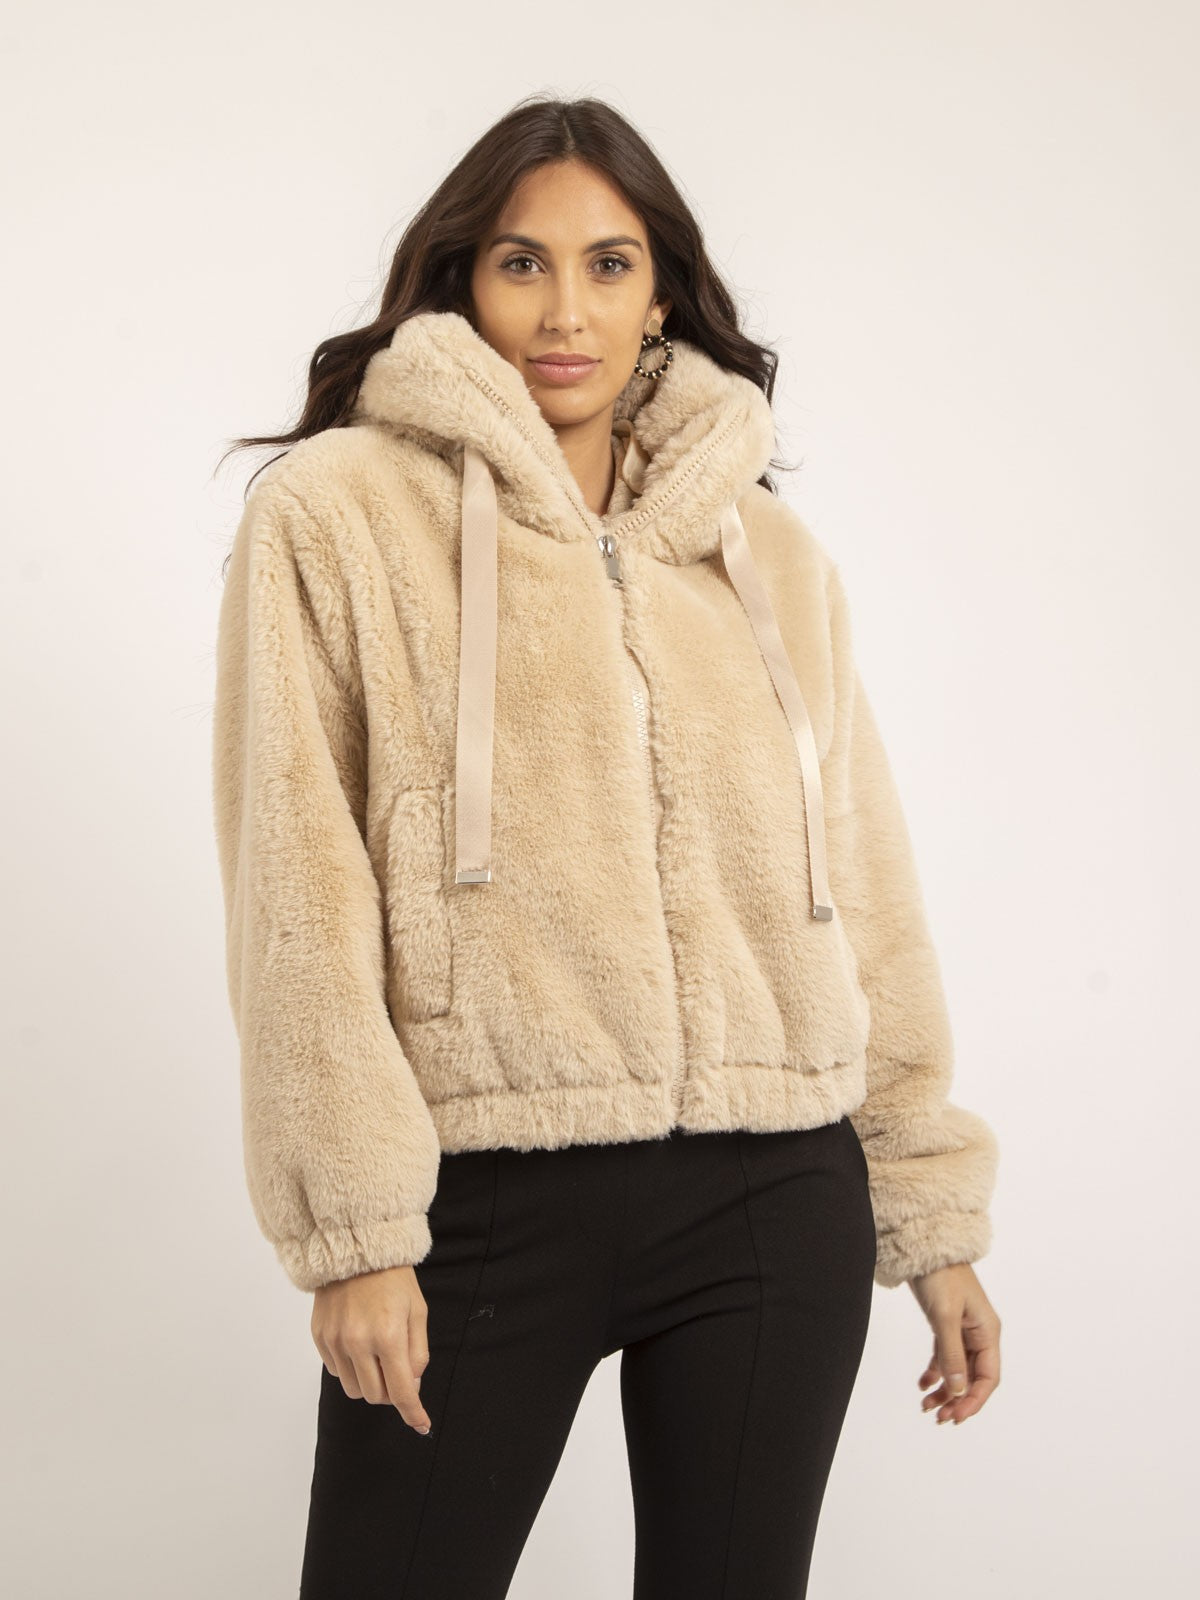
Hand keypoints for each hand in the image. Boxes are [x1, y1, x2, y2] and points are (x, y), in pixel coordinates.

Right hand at [311, 1264, 432, 1434]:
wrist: (355, 1248)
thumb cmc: (393, 1278)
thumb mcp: (418, 1311)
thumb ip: (417, 1353)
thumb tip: (411, 1386)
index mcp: (388, 1336)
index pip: (400, 1391)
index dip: (412, 1413)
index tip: (421, 1425)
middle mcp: (358, 1343)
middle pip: (375, 1395)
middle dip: (391, 1391)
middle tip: (399, 1371)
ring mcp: (335, 1341)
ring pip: (353, 1389)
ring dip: (369, 1383)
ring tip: (378, 1357)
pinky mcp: (319, 1336)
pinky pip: (336, 1371)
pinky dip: (351, 1368)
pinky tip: (359, 1345)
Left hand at [907, 1262, 1000, 1425]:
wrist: (924, 1246)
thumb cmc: (939, 1275)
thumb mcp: (944, 1317)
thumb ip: (950, 1354)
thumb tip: (958, 1390)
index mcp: (988, 1332)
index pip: (988, 1377)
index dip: (974, 1400)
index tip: (956, 1416)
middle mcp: (979, 1333)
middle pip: (973, 1377)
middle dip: (957, 1399)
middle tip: (937, 1417)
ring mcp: (963, 1330)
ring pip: (958, 1370)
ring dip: (944, 1389)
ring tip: (925, 1406)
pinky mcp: (947, 1324)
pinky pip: (945, 1357)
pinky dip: (935, 1372)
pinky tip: (922, 1384)